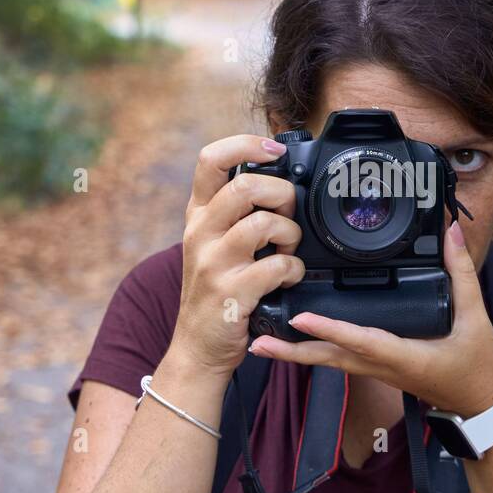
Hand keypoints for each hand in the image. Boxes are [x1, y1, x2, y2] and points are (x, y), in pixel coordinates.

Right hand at [168, 134, 305, 381]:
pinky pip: (277, 267)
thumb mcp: (213, 243)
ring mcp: (213, 263)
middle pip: (245, 187)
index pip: (210, 159)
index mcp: (198, 215)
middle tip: (289, 214)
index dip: (246, 144)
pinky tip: (289, 278)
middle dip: (281, 195)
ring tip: (289, 251)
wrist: (198, 347)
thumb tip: (281, 180)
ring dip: (290, 235)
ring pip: (263, 225)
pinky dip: (294, 270)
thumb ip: (236, 212)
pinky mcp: (232, 293)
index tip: (275, 151)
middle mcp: (200, 234)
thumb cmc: (217, 290)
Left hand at [249, 221, 492, 416]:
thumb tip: (451, 235)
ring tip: (261, 342)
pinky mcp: (376, 370)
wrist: (480, 403)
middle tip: (257, 340)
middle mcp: (383, 366)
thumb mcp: (475, 317)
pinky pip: (338, 361)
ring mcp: (377, 372)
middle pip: (330, 359)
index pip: (362, 340)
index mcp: (405, 355)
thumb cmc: (477, 364)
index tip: (300, 319)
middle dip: (292, 351)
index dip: (331, 330)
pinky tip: (293, 343)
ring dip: (295, 354)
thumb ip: (462, 273)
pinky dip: (313, 352)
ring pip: (329, 363)